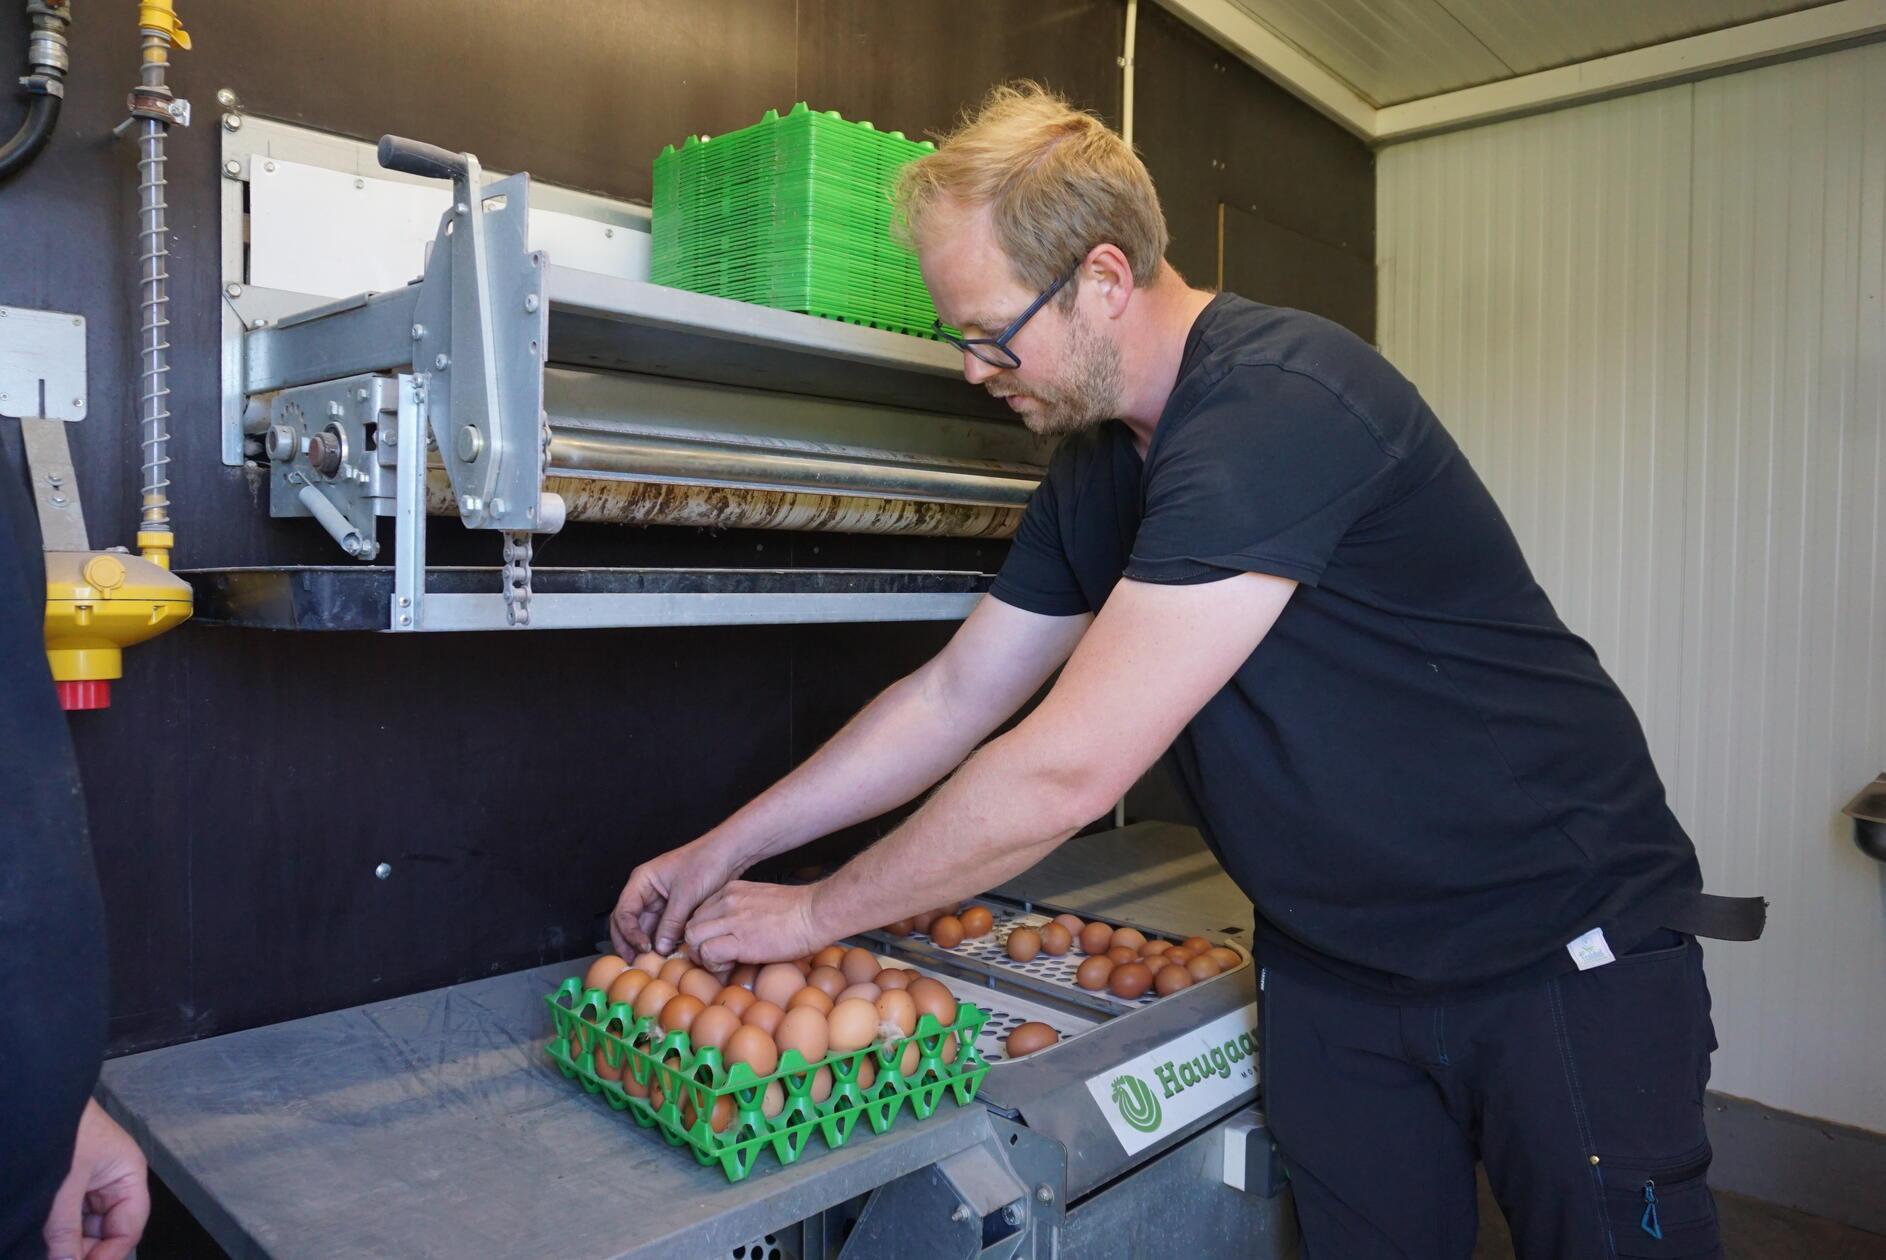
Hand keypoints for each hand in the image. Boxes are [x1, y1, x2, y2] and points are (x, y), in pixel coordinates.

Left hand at [43, 1098, 148, 1259]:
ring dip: (64, 1240)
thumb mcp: (63, 1185)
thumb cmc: (60, 1125)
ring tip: (42, 1249)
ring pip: (83, 1224)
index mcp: (128, 1174)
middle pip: (106, 1230)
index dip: (107, 1256)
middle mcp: (113, 1178)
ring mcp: (89, 1178)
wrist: (33, 1095)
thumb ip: (65, 1231)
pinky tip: (39, 1238)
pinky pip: (66, 1213)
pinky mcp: (67, 1178)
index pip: (128, 1229)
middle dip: (82, 1250)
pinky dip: (54, 1228)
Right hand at [610, 840, 739, 957]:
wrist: (728, 855)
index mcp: (641, 882)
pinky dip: (662, 942)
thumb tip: (660, 948)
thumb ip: (672, 922)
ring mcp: (658, 903)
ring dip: (646, 945)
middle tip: (636, 963)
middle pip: (627, 923)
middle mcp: (645, 893)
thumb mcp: (686, 893)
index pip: (624, 912)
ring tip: (651, 964)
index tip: (643, 947)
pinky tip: (666, 956)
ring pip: (644, 929)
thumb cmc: (705, 863)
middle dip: (629, 944)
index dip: (629, 932)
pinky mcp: (672, 912)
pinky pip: (661, 930)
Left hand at [683, 880, 825, 967]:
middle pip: (691, 925)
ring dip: (702, 955)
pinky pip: (707, 952)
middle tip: (715, 957)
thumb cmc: (798, 911)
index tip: (716, 944)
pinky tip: (729, 964)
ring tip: (722, 962)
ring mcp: (731, 919)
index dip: (704, 932)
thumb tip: (734, 931)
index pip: (700, 912)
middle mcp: (727, 901)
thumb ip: (743, 910)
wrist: (816, 912)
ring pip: (693, 937)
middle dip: (697, 945)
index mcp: (732, 891)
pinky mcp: (740, 939)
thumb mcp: (762, 901)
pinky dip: (712, 963)